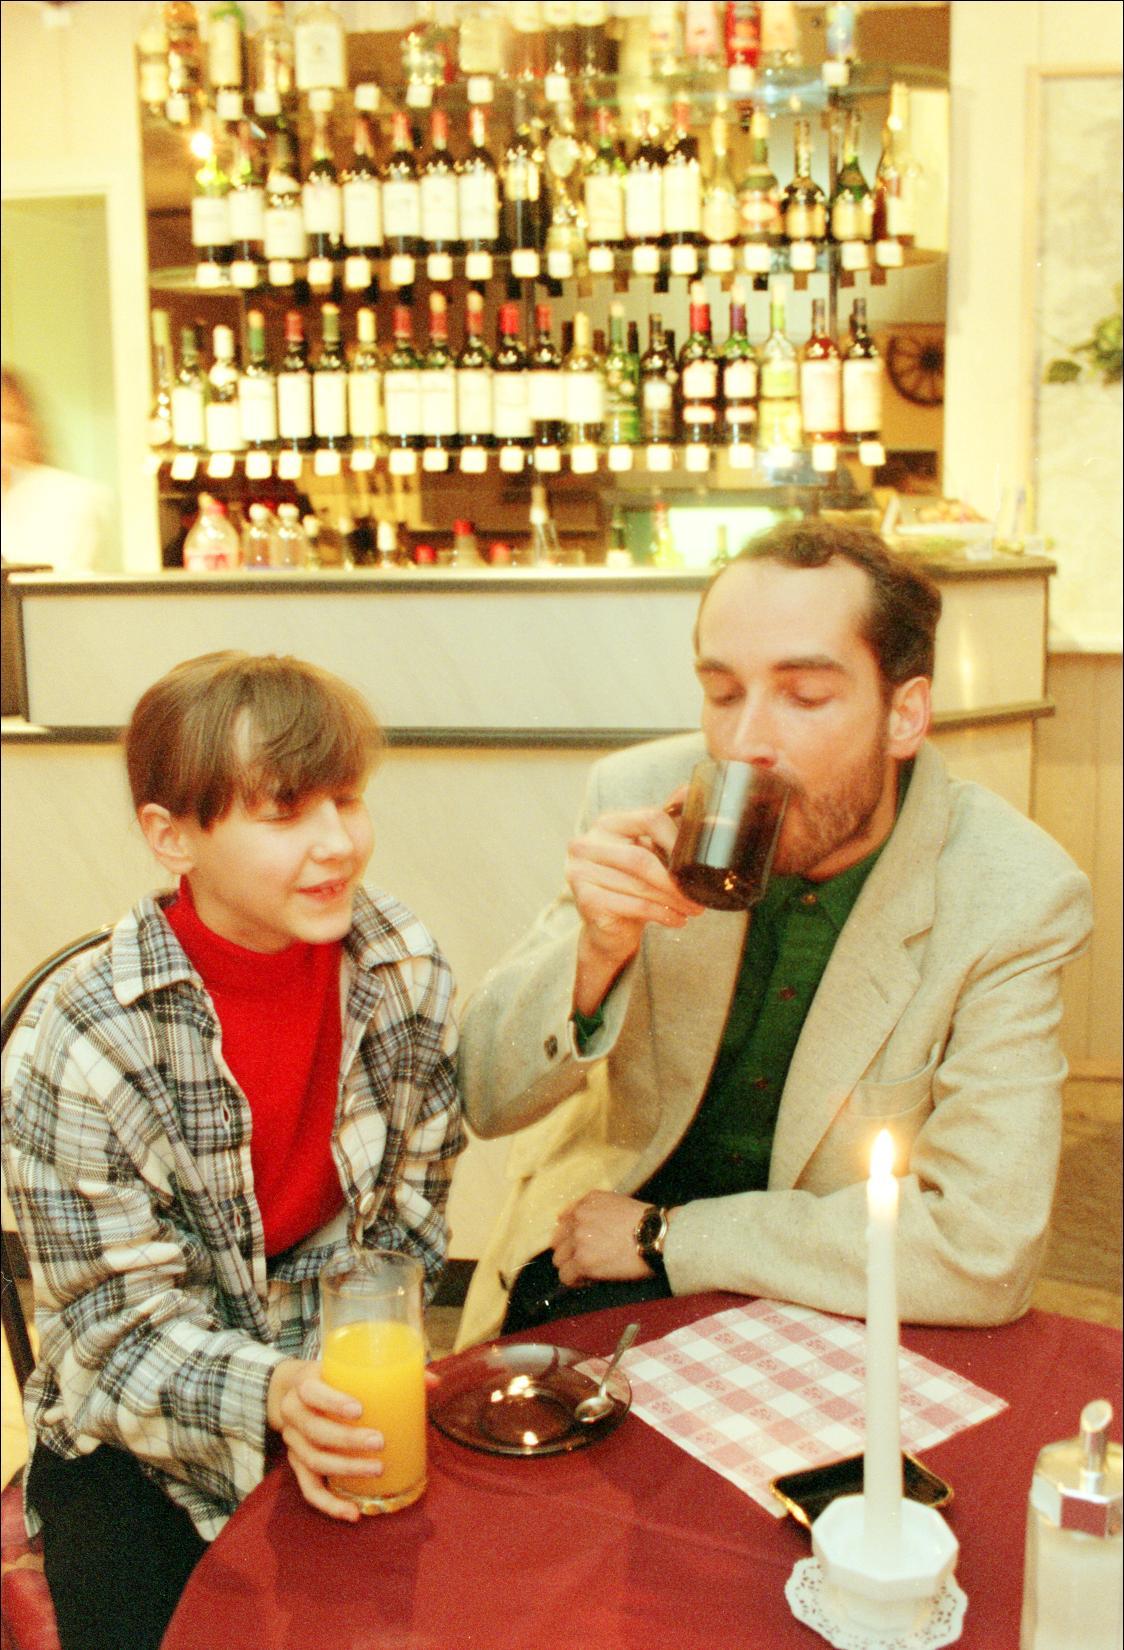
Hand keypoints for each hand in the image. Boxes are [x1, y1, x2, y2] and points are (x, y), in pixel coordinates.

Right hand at [267, 1358, 383, 1522]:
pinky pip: (310, 1490)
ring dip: (346, 1469)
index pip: (312, 1392)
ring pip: (314, 1461)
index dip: (333, 1402)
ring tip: (377, 1469)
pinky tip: (353, 1513)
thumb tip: (434, 1382)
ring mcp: (294, 1442)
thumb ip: (389, 1372)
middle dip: (347, 1440)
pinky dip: (330, 1504)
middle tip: (379, 1442)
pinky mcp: (297, 1465)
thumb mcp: (346, 1368)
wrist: (291, 1392)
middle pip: (315, 1431)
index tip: (359, 1410)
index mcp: (304, 1385)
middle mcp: (293, 1414)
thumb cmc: (329, 1379)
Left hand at [550, 1191, 652, 1286]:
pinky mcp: (583, 1261)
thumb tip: (572, 1222)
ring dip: (573, 1267)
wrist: (657, 1236)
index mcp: (588, 1201)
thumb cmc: (646, 1223)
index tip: (582, 1247)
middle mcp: (579, 1217)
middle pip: (558, 1242)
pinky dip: (577, 1281)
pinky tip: (592, 1280)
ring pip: (559, 1260)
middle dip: (570, 1252)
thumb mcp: (618, 1203)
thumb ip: (595, 1209)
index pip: (564, 1221)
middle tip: (587, 1261)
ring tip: (591, 1272)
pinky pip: (566, 1276)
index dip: (572, 1237)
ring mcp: (579, 1239)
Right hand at [567, 795, 701, 1012]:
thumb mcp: (652, 852)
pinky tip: (676, 919)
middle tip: (698, 896)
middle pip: (641, 857)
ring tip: (692, 909)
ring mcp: (580, 871)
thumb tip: (692, 791)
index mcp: (607, 823)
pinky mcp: (584, 899)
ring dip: (671, 900)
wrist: (610, 927)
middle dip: (674, 880)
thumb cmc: (633, 884)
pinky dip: (660, 914)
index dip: (677, 839)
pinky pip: (631, 905)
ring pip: (638, 884)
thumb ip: (667, 824)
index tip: (696, 861)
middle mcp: (587, 843)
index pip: (649, 818)